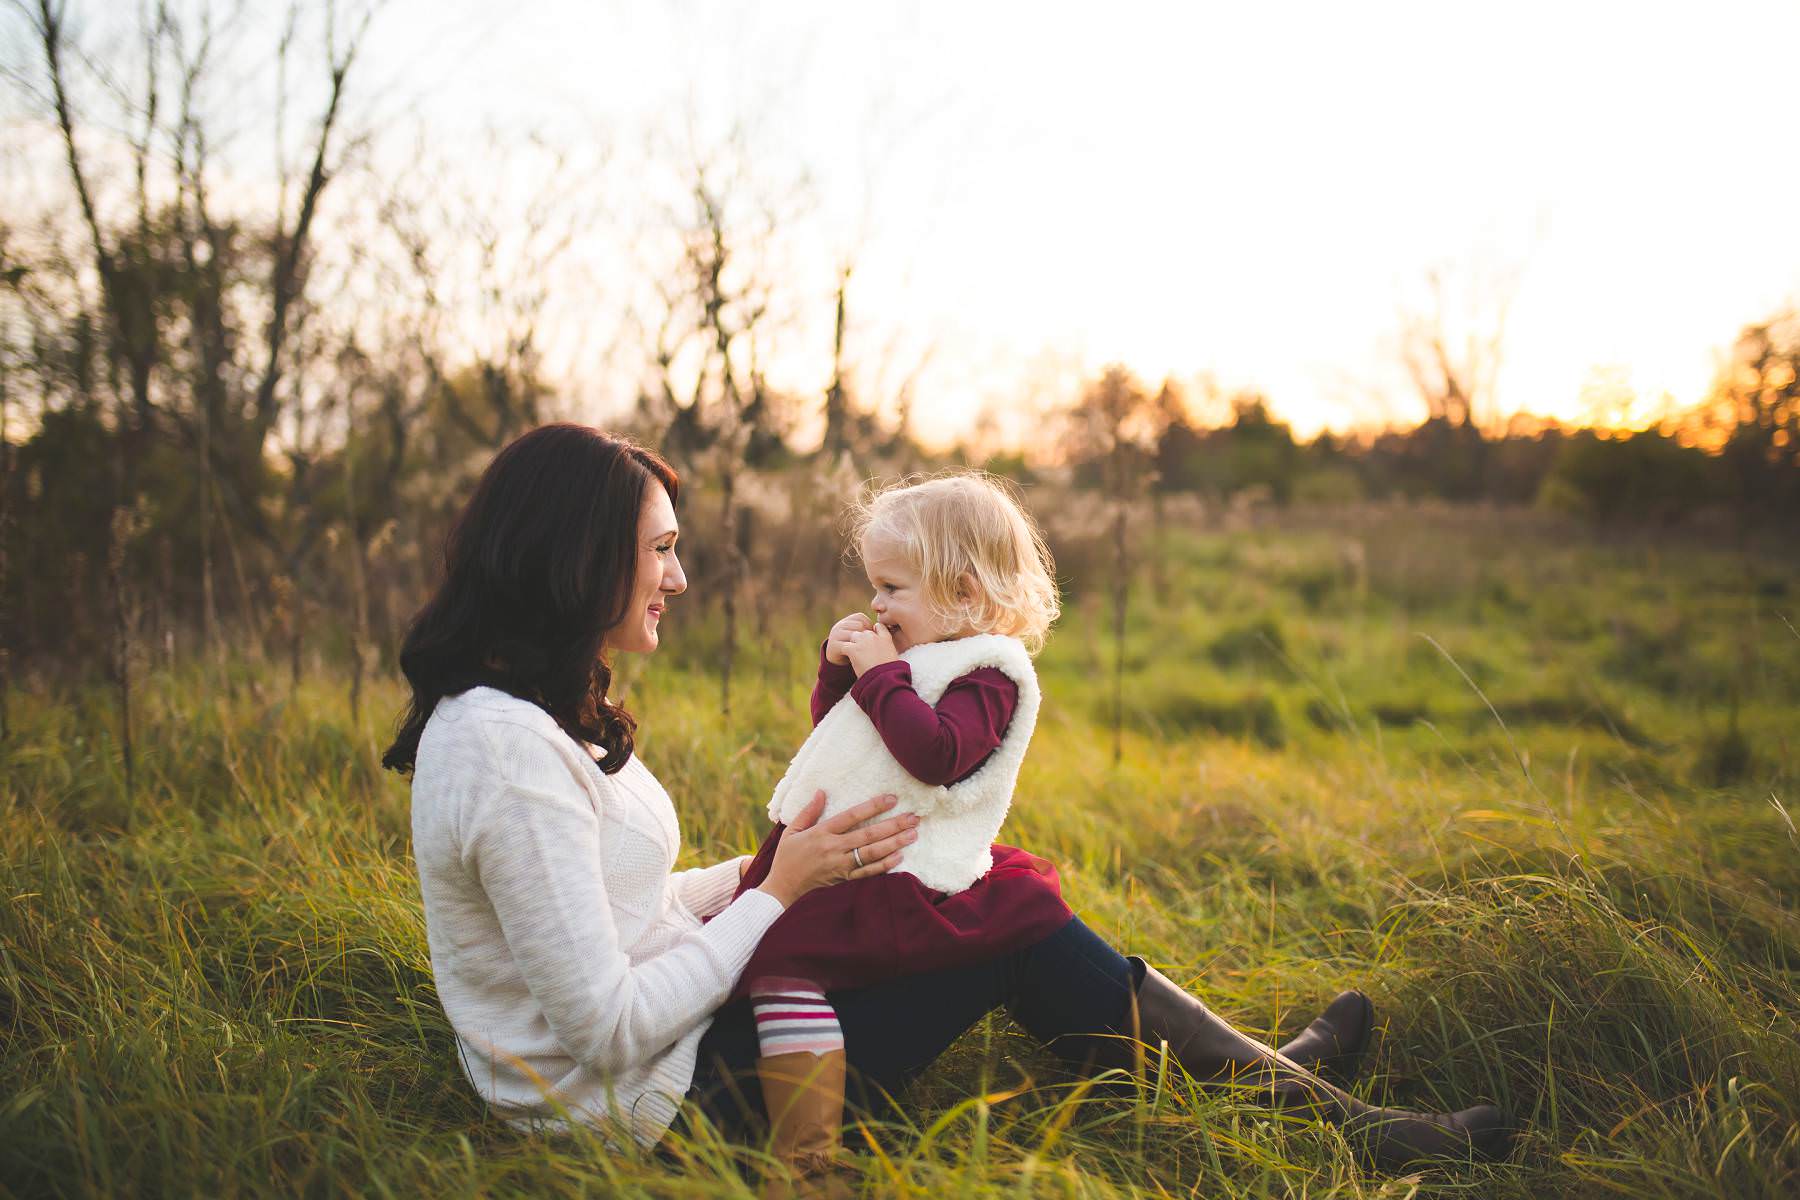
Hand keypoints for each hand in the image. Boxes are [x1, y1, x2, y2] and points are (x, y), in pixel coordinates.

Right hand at [757, 790, 917, 907]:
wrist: (782, 889)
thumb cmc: (786, 857)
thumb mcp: (791, 831)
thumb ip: (808, 811)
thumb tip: (821, 792)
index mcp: (821, 833)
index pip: (852, 816)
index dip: (873, 807)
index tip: (892, 799)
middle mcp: (833, 848)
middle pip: (868, 835)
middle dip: (893, 825)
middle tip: (914, 817)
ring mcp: (840, 865)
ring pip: (872, 853)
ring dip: (894, 843)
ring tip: (913, 834)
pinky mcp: (844, 879)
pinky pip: (868, 872)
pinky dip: (885, 865)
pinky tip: (900, 857)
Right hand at [824, 612, 873, 664]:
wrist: (838, 659)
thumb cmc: (855, 646)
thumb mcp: (860, 635)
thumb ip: (867, 629)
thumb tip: (881, 626)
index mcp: (847, 621)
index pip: (861, 617)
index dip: (869, 625)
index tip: (872, 636)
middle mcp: (839, 626)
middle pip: (859, 625)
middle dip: (866, 634)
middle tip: (870, 644)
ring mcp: (835, 635)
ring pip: (854, 634)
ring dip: (862, 642)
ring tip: (865, 649)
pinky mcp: (834, 645)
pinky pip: (848, 646)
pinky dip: (856, 651)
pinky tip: (859, 655)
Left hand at [843, 622, 898, 675]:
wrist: (884, 679)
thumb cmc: (890, 672)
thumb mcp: (894, 656)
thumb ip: (886, 648)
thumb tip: (880, 650)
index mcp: (886, 638)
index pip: (879, 626)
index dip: (874, 632)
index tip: (872, 642)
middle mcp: (874, 636)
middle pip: (863, 633)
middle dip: (862, 640)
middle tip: (862, 653)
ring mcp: (862, 641)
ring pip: (853, 637)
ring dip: (853, 645)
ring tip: (855, 657)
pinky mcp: (853, 649)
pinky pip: (844, 647)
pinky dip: (844, 653)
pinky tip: (848, 659)